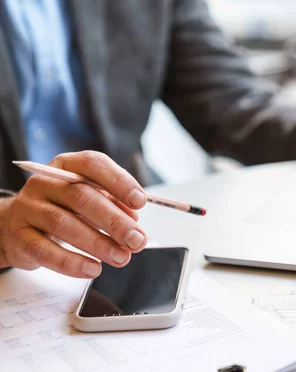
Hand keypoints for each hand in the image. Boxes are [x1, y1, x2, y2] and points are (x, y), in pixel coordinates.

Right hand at [0, 151, 147, 277]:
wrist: (17, 225)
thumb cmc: (64, 209)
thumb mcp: (90, 199)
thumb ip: (113, 204)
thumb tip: (134, 219)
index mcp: (67, 165)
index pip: (93, 164)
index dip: (119, 181)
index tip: (140, 202)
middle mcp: (45, 183)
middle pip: (82, 197)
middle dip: (114, 221)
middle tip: (136, 240)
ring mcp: (28, 208)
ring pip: (64, 224)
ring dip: (98, 243)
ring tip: (121, 257)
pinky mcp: (19, 236)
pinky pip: (45, 251)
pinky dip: (72, 262)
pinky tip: (93, 269)